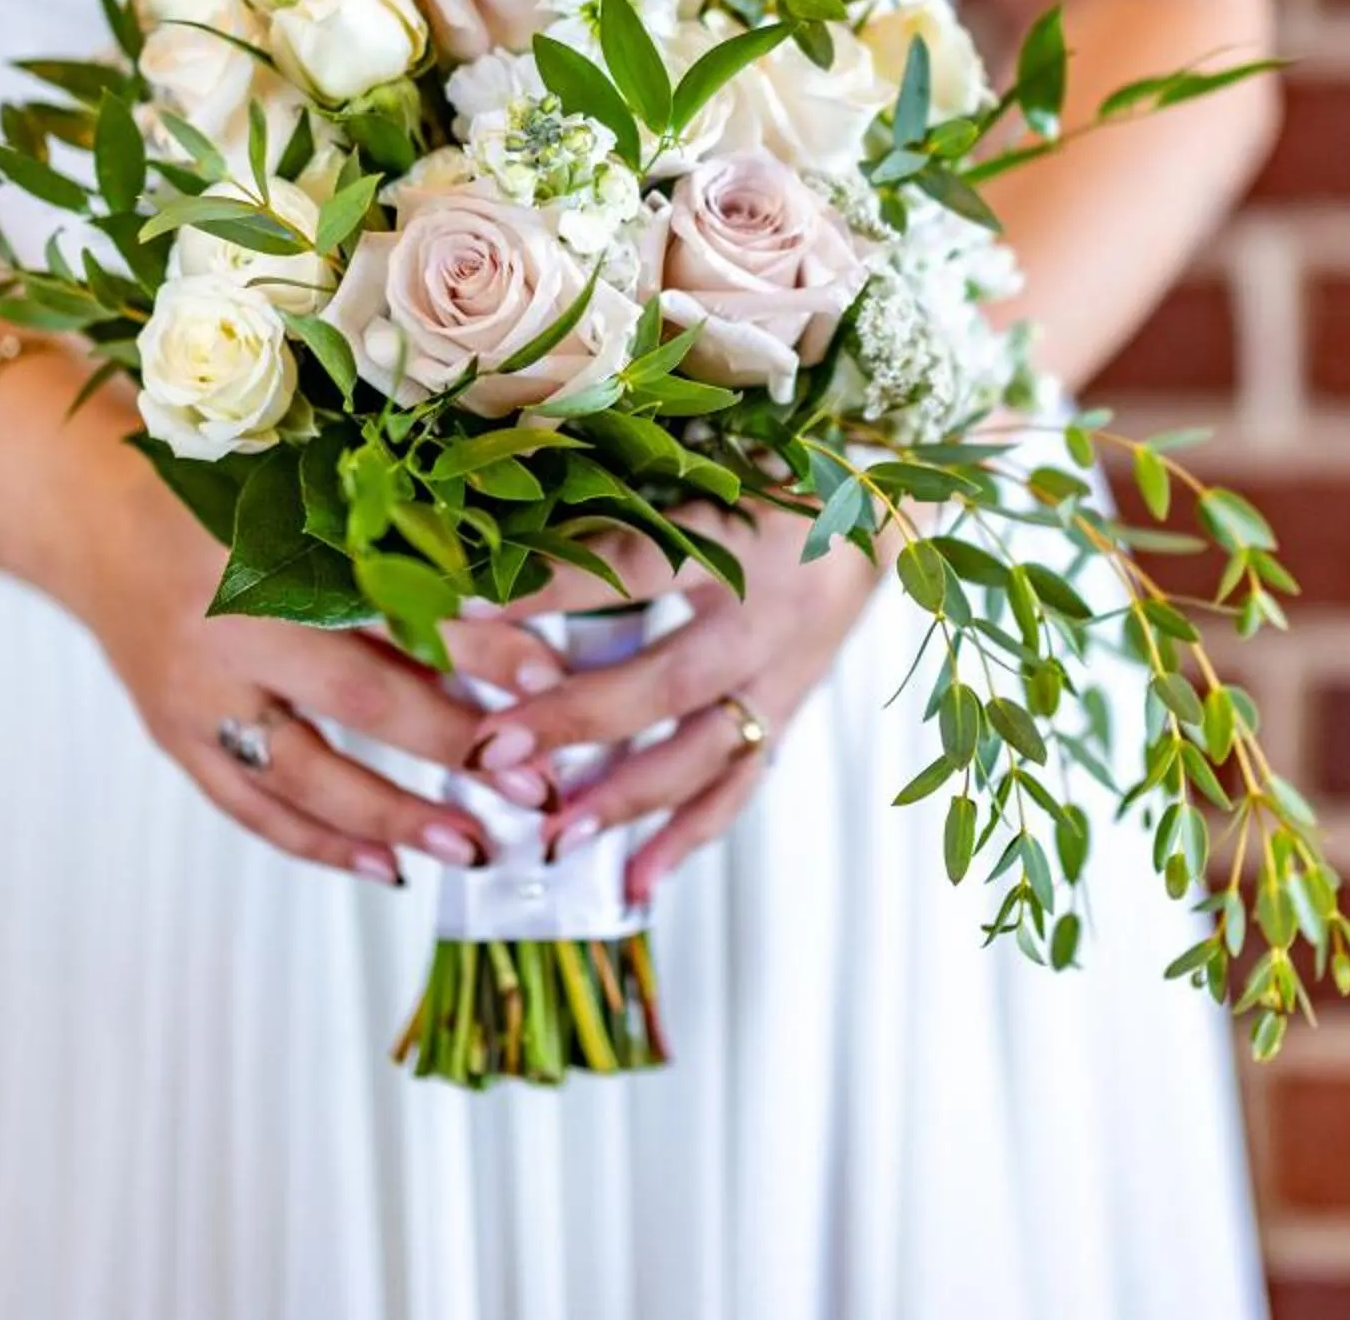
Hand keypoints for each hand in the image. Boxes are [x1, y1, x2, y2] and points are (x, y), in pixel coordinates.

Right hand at [61, 445, 563, 881]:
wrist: (94, 519)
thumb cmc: (222, 495)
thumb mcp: (307, 502)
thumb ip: (395, 555)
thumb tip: (512, 614)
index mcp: (268, 551)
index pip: (390, 607)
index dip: (473, 645)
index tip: (547, 678)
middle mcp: (227, 630)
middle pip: (356, 701)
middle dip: (449, 748)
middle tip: (528, 786)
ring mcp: (193, 695)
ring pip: (303, 776)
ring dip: (391, 818)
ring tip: (468, 846)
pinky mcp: (176, 738)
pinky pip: (253, 807)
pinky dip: (320, 842)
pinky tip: (386, 867)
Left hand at [468, 515, 883, 905]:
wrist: (881, 512)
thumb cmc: (780, 474)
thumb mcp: (710, 464)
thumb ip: (622, 497)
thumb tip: (504, 519)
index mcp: (744, 536)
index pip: (636, 564)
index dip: (554, 587)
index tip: (467, 610)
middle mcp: (769, 616)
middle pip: (668, 679)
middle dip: (578, 719)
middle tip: (497, 748)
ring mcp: (784, 676)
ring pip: (705, 752)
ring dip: (626, 799)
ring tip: (555, 837)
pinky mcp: (787, 714)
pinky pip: (738, 787)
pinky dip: (687, 839)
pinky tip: (634, 884)